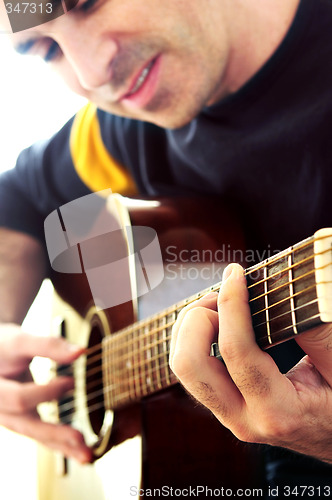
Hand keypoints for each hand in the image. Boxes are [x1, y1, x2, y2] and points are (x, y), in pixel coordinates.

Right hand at [0, 324, 91, 462]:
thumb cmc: (2, 345)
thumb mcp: (20, 341)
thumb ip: (48, 345)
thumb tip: (80, 351)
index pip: (20, 398)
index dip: (45, 391)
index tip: (71, 381)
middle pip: (27, 426)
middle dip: (55, 434)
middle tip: (81, 440)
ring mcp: (10, 417)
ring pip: (35, 434)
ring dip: (61, 446)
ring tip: (87, 456)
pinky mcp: (21, 420)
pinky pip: (39, 433)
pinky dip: (58, 441)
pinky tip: (77, 449)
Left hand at [170, 263, 331, 463]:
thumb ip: (316, 332)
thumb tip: (282, 292)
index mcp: (278, 412)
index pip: (236, 351)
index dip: (231, 305)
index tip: (235, 273)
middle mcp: (243, 419)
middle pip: (189, 364)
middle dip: (198, 318)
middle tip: (223, 295)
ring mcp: (228, 414)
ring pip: (182, 366)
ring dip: (191, 326)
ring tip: (220, 305)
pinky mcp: (222, 405)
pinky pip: (191, 368)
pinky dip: (194, 336)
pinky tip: (218, 320)